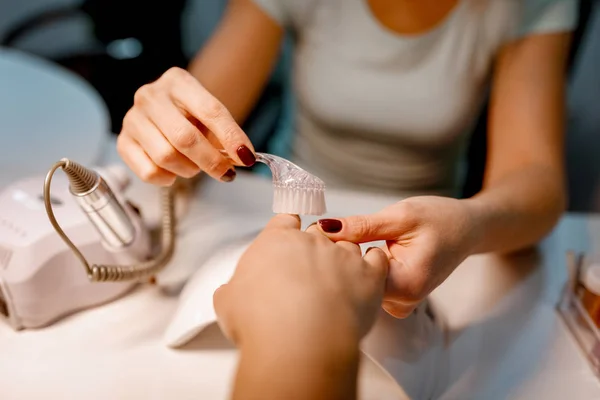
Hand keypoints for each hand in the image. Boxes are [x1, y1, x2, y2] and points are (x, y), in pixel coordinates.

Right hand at [117, 67, 256, 185]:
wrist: (163, 112)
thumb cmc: (191, 115)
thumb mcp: (211, 117)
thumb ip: (227, 134)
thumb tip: (243, 158)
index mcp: (178, 81)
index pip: (210, 111)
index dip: (231, 137)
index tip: (246, 158)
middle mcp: (150, 95)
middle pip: (185, 138)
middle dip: (211, 161)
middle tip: (226, 173)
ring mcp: (133, 118)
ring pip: (166, 156)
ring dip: (189, 169)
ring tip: (195, 166)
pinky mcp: (123, 142)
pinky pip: (149, 171)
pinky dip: (167, 178)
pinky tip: (174, 172)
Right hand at [213, 214, 388, 349]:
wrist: (299, 342)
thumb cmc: (262, 321)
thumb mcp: (229, 303)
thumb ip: (234, 290)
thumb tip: (233, 293)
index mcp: (277, 241)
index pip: (285, 221)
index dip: (288, 228)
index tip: (290, 233)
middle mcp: (312, 241)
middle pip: (317, 233)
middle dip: (315, 249)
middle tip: (310, 273)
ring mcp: (343, 255)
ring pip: (348, 244)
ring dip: (345, 257)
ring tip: (341, 277)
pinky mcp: (369, 275)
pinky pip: (377, 259)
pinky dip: (375, 263)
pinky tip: (371, 269)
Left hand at [317, 196, 479, 317]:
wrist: (467, 228)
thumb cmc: (440, 219)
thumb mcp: (400, 216)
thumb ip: (362, 226)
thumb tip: (325, 228)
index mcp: (407, 284)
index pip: (355, 279)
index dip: (336, 257)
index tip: (323, 237)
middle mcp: (404, 301)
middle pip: (356, 286)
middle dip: (341, 262)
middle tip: (331, 236)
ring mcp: (401, 302)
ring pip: (361, 287)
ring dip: (352, 266)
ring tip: (354, 242)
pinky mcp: (397, 298)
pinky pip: (370, 286)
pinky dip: (363, 270)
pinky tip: (363, 253)